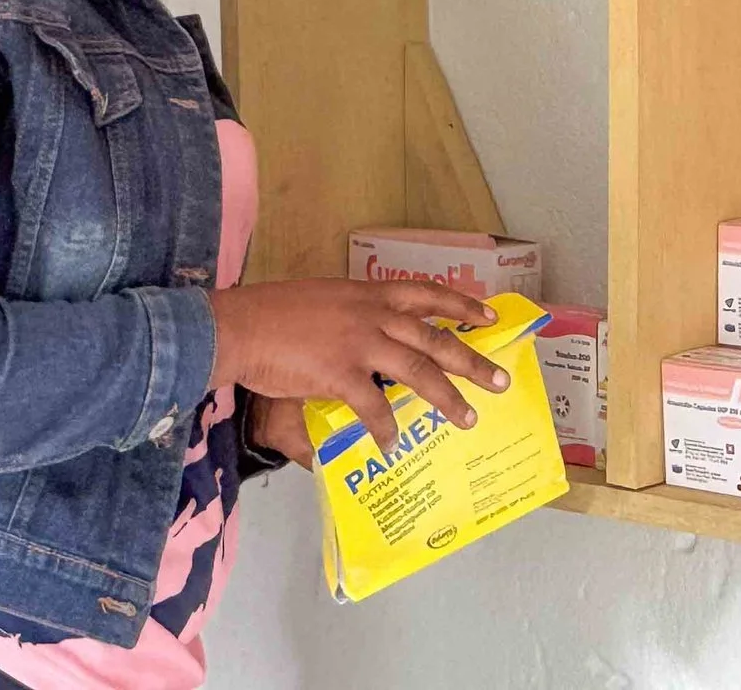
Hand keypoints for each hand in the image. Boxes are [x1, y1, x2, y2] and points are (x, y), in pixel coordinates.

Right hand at [207, 279, 505, 453]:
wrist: (240, 325)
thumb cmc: (274, 312)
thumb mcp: (323, 300)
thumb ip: (351, 315)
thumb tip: (366, 337)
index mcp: (369, 294)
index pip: (427, 294)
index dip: (461, 305)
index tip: (488, 316)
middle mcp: (373, 315)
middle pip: (435, 337)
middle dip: (471, 359)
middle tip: (500, 380)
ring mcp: (359, 343)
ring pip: (418, 370)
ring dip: (446, 397)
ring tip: (468, 419)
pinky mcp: (340, 373)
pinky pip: (374, 406)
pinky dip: (386, 428)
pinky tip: (392, 446)